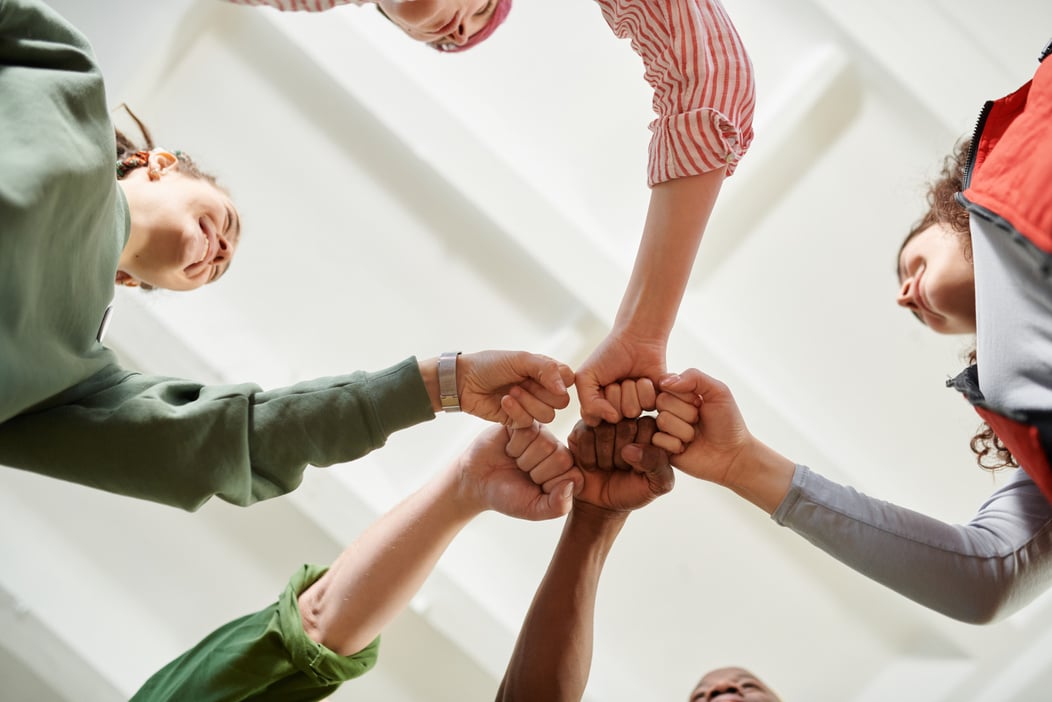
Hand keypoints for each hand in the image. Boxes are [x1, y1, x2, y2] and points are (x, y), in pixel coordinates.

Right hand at [454, 424, 574, 520]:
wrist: (476, 482)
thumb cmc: (506, 497)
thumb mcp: (533, 509)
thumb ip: (558, 506)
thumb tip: (570, 484)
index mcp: (566, 473)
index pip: (574, 476)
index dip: (550, 485)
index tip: (535, 488)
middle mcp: (557, 451)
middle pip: (560, 457)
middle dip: (535, 471)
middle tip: (522, 472)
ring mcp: (542, 435)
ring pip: (544, 442)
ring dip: (523, 458)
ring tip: (515, 460)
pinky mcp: (525, 422)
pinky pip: (528, 429)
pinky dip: (515, 444)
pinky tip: (509, 449)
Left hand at [458, 351, 574, 427]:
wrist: (464, 381)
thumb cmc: (490, 365)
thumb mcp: (520, 359)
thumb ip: (547, 369)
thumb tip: (564, 389)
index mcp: (545, 372)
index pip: (569, 380)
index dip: (558, 380)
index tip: (539, 374)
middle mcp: (541, 389)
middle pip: (562, 402)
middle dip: (541, 393)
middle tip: (522, 383)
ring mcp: (531, 406)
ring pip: (548, 415)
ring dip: (528, 403)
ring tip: (510, 392)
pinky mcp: (518, 421)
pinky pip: (529, 423)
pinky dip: (516, 411)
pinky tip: (504, 401)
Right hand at [567, 417, 672, 511]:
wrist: (602, 503)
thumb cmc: (634, 489)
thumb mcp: (658, 483)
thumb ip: (658, 463)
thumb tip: (631, 448)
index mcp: (650, 427)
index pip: (648, 425)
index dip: (643, 451)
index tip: (640, 466)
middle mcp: (626, 418)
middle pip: (626, 426)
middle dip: (623, 455)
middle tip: (621, 467)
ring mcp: (602, 422)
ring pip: (604, 430)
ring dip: (605, 458)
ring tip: (608, 466)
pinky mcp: (581, 429)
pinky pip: (585, 437)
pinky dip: (589, 459)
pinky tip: (593, 465)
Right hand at [575, 331, 665, 425]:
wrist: (635, 338)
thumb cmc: (608, 355)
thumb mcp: (586, 376)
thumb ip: (588, 403)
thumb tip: (613, 419)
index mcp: (598, 406)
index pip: (593, 420)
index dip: (595, 402)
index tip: (598, 383)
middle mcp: (617, 411)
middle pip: (614, 418)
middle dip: (614, 393)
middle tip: (616, 378)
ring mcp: (636, 407)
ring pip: (632, 411)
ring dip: (630, 388)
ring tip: (630, 377)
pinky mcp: (654, 401)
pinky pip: (649, 404)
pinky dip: (645, 387)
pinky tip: (644, 377)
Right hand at [654, 369, 752, 484]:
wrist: (732, 455)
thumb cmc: (728, 422)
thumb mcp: (718, 391)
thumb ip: (694, 376)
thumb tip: (664, 382)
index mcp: (679, 392)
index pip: (666, 383)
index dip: (686, 395)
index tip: (701, 403)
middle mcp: (668, 408)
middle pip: (661, 401)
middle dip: (687, 413)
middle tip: (699, 421)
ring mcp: (663, 428)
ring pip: (662, 420)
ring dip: (684, 430)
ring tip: (695, 436)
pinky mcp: (661, 447)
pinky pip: (657, 439)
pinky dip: (676, 444)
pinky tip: (685, 448)